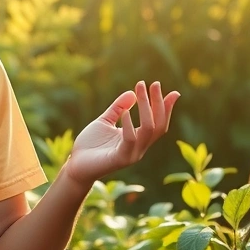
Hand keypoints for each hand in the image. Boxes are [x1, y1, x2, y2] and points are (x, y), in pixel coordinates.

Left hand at [65, 81, 179, 184]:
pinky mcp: (120, 159)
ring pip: (148, 130)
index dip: (166, 108)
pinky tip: (125, 113)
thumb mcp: (105, 122)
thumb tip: (131, 93)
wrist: (75, 165)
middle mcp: (139, 147)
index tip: (174, 92)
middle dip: (158, 103)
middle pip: (158, 125)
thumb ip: (118, 109)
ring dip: (146, 107)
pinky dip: (129, 125)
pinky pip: (130, 140)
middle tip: (156, 84)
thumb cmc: (90, 145)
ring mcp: (131, 154)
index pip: (159, 123)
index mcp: (138, 139)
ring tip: (139, 89)